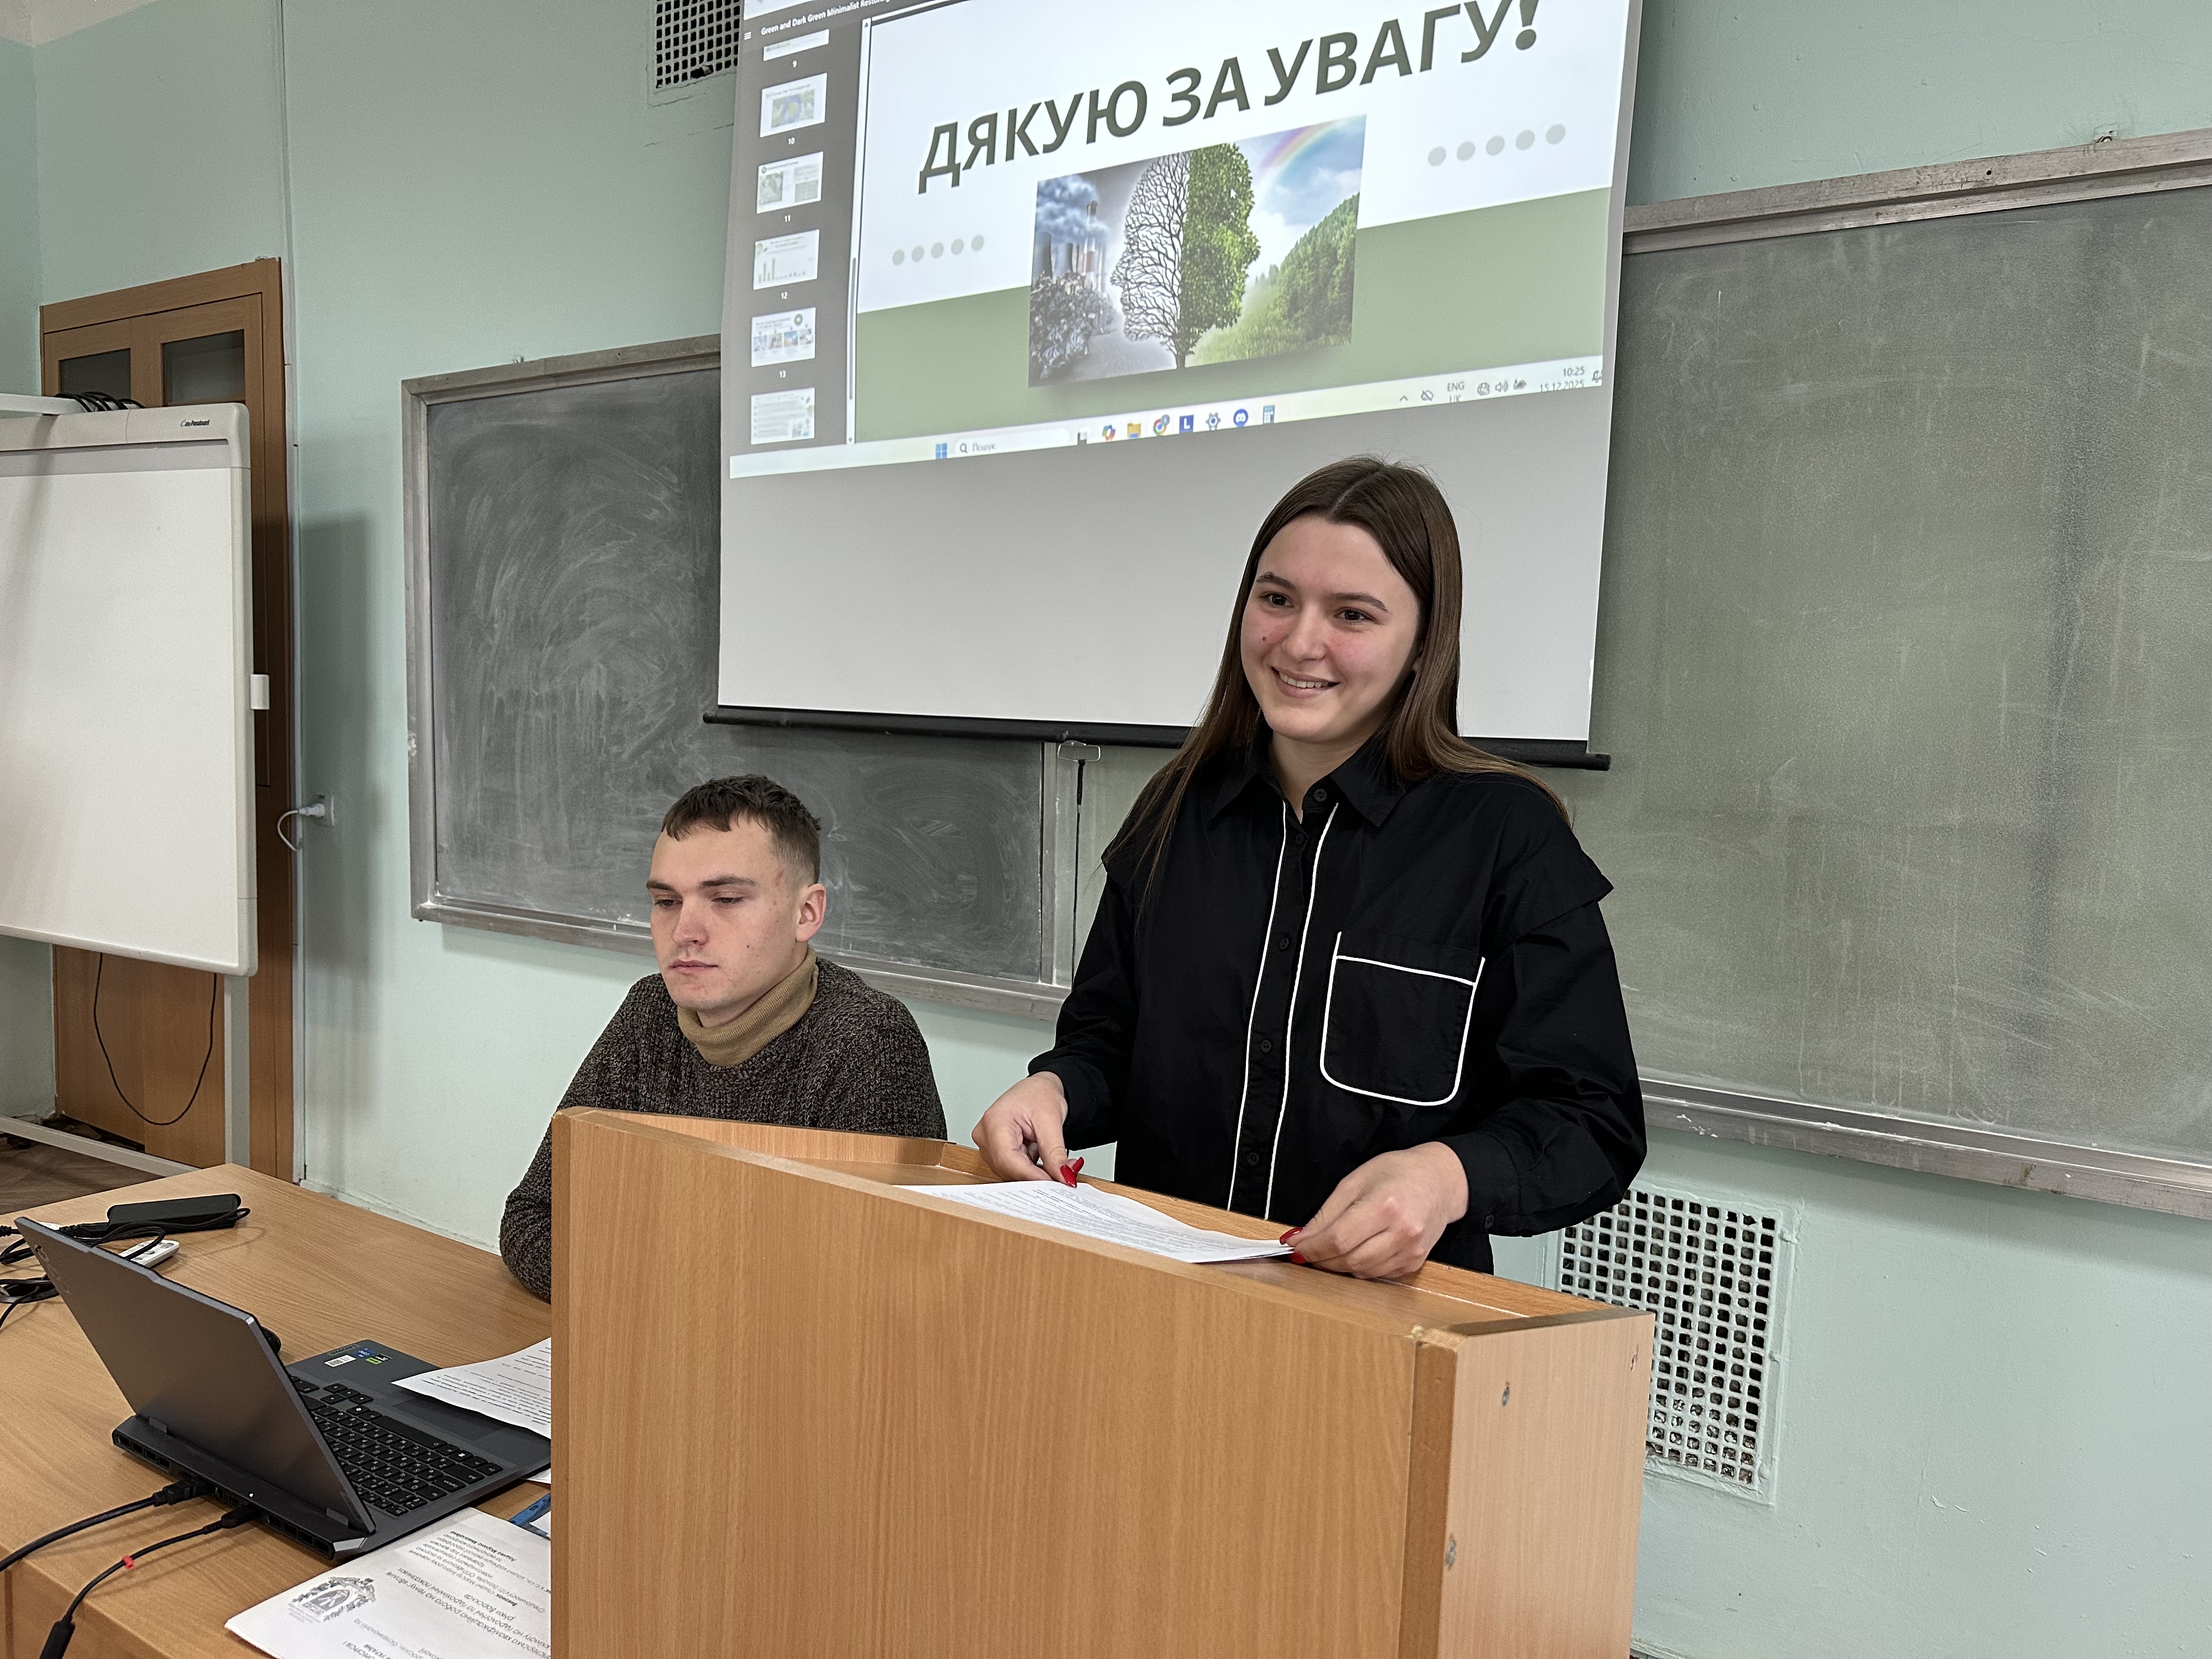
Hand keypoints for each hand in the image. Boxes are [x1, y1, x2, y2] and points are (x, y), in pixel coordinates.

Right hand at [972, 1072, 1073, 1182]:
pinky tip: (1041, 1160)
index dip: (1031, 1175)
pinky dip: (1029, 1168)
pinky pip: (1011, 1168)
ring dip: (1033, 1172)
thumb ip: (1055, 1153)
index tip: (1054, 1183)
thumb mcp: (1052, 1122)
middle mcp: (985, 1134)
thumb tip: (1063, 1177)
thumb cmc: (1039, 1094)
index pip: (1008, 1159)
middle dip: (1035, 1176)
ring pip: (1009, 1172)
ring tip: (1052, 1162)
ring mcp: (987, 1143)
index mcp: (994, 1121)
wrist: (1038, 1088)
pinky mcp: (994, 1150)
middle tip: (1061, 1177)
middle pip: (1007, 1168)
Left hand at [1284, 1144, 1468, 1280]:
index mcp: (1384, 1205)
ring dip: (1338, 1265)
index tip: (1293, 1247)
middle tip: (1307, 1250)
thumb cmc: (1396, 1174)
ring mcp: (1411, 1250)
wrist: (1439, 1181)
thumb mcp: (1355, 1181)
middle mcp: (1402, 1231)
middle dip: (1321, 1259)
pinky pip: (1377, 1274)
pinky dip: (1359, 1267)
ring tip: (1329, 1249)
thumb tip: (1299, 1239)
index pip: (1338, 1239)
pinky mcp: (1415, 1262)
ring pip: (1361, 1272)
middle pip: (1348, 1259)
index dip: (1311, 1248)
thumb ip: (1326, 1213)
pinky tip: (1356, 1251)